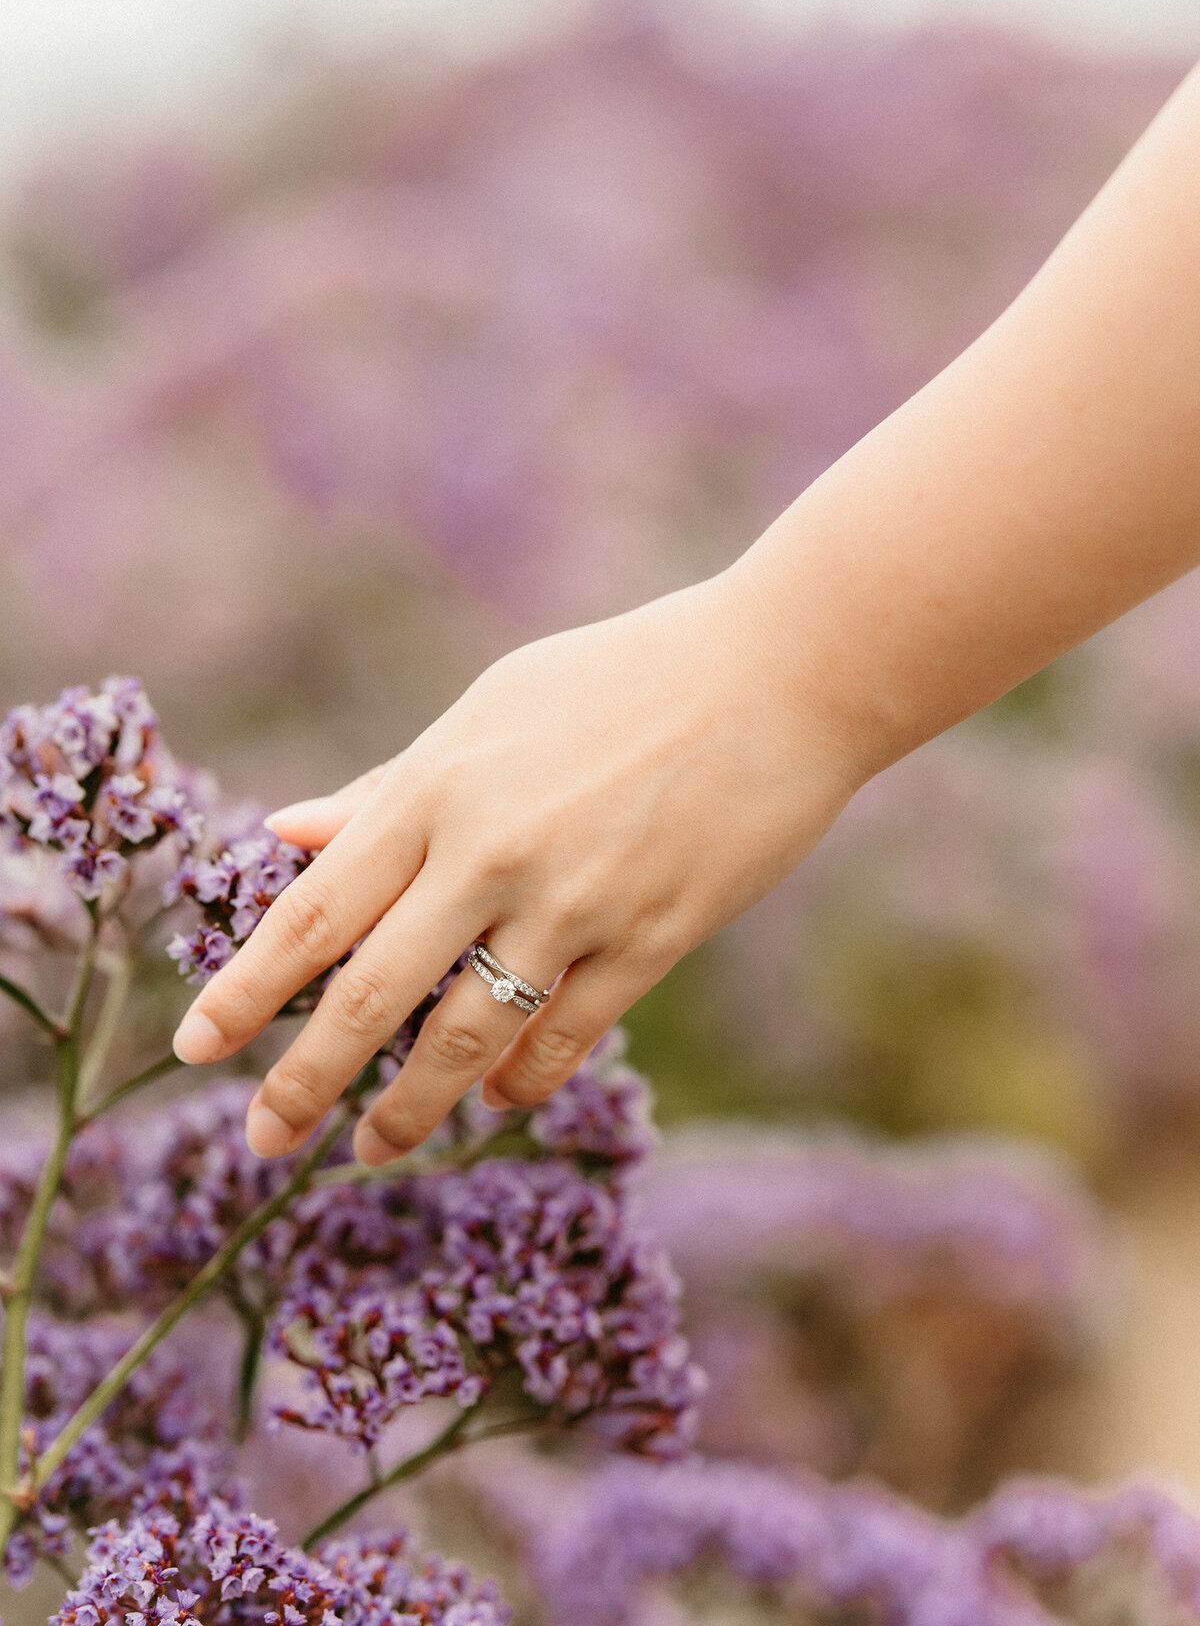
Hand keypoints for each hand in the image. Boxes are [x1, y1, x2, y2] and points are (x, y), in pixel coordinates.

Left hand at [171, 567, 860, 1163]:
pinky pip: (566, 1039)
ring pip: (466, 1041)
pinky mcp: (654, 939)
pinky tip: (499, 1100)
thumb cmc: (623, 680)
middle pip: (370, 997)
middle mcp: (492, 852)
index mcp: (438, 787)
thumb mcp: (492, 708)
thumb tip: (289, 833)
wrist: (781, 674)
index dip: (245, 990)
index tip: (196, 1049)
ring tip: (372, 1150)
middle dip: (303, 1083)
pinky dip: (522, 1081)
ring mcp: (576, 903)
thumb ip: (391, 787)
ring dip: (410, 1110)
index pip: (314, 912)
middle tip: (259, 1139)